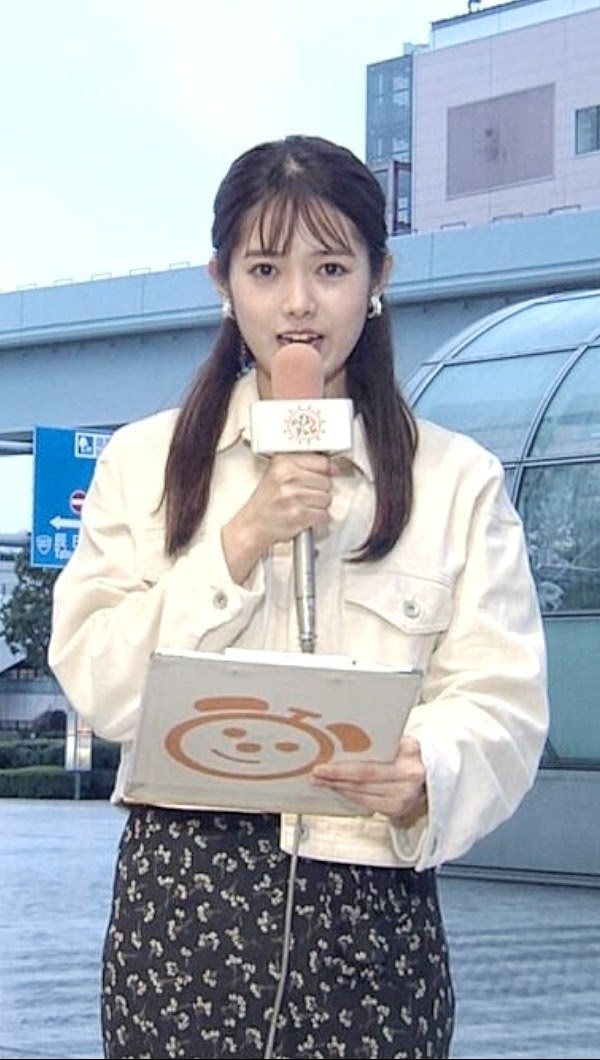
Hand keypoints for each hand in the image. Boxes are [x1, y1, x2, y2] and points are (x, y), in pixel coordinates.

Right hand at [223, 452, 334, 582]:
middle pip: (326, 481)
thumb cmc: (265, 503)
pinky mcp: (299, 514)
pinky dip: (317, 518)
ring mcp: (294, 496)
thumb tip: (333, 468)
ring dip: (319, 506)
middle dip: (320, 490)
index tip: (329, 473)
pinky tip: (305, 516)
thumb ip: (303, 467)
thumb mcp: (277, 475)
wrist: (252, 526)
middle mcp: (288, 477)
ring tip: (303, 506)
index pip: (321, 461)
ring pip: (327, 499)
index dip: (327, 470)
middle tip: (305, 495)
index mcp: (283, 463)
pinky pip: (324, 514)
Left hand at [311, 736, 427, 823]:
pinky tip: (339, 788)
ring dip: (339, 789)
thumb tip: (348, 734)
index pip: (368, 770)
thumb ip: (383, 740)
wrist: (430, 774)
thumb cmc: (411, 754)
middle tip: (316, 774)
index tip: (323, 767)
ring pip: (362, 796)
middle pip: (362, 785)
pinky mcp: (396, 812)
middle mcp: (407, 786)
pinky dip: (350, 796)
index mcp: (408, 765)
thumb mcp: (403, 742)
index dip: (342, 770)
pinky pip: (367, 803)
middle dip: (335, 779)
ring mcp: (402, 802)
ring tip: (322, 781)